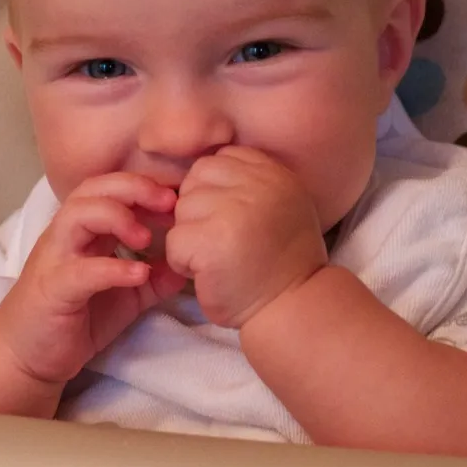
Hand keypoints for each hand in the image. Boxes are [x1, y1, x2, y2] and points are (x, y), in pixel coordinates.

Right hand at [0, 174, 185, 385]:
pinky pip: (81, 270)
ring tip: (148, 238)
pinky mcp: (53, 290)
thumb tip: (190, 266)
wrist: (29, 357)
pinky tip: (139, 273)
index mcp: (84, 231)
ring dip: (116, 217)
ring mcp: (56, 259)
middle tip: (169, 203)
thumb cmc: (77, 319)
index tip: (178, 198)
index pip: (110, 189)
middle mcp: (67, 235)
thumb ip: (155, 280)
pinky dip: (112, 267)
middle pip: (93, 190)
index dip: (144, 186)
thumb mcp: (126, 297)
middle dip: (133, 188)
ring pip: (78, 216)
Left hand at [165, 146, 327, 328]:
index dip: (215, 192)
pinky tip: (209, 274)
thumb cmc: (281, 261)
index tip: (231, 220)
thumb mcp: (282, 204)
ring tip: (218, 259)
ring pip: (182, 209)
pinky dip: (183, 263)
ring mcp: (233, 211)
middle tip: (221, 241)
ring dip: (191, 237)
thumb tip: (202, 174)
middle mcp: (256, 184)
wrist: (292, 306)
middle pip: (196, 180)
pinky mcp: (211, 241)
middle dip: (198, 211)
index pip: (219, 160)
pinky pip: (174, 241)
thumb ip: (251, 182)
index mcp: (272, 172)